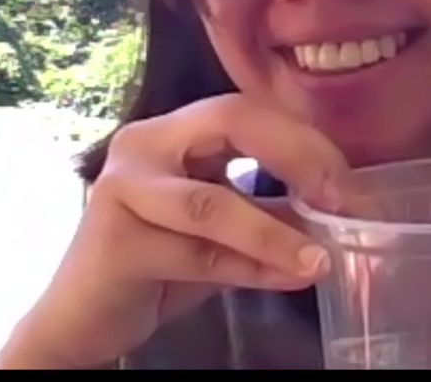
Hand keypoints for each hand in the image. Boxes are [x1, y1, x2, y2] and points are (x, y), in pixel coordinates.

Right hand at [0, 94, 349, 368]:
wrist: (83, 320)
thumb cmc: (158, 265)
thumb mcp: (225, 233)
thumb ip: (272, 212)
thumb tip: (340, 208)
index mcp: (173, 130)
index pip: (247, 109)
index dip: (303, 139)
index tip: (347, 181)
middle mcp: (143, 144)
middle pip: (231, 123)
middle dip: (297, 157)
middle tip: (341, 198)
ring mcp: (123, 190)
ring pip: (213, 204)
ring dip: (276, 232)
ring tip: (321, 256)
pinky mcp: (115, 244)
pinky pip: (198, 255)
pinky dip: (251, 268)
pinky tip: (290, 277)